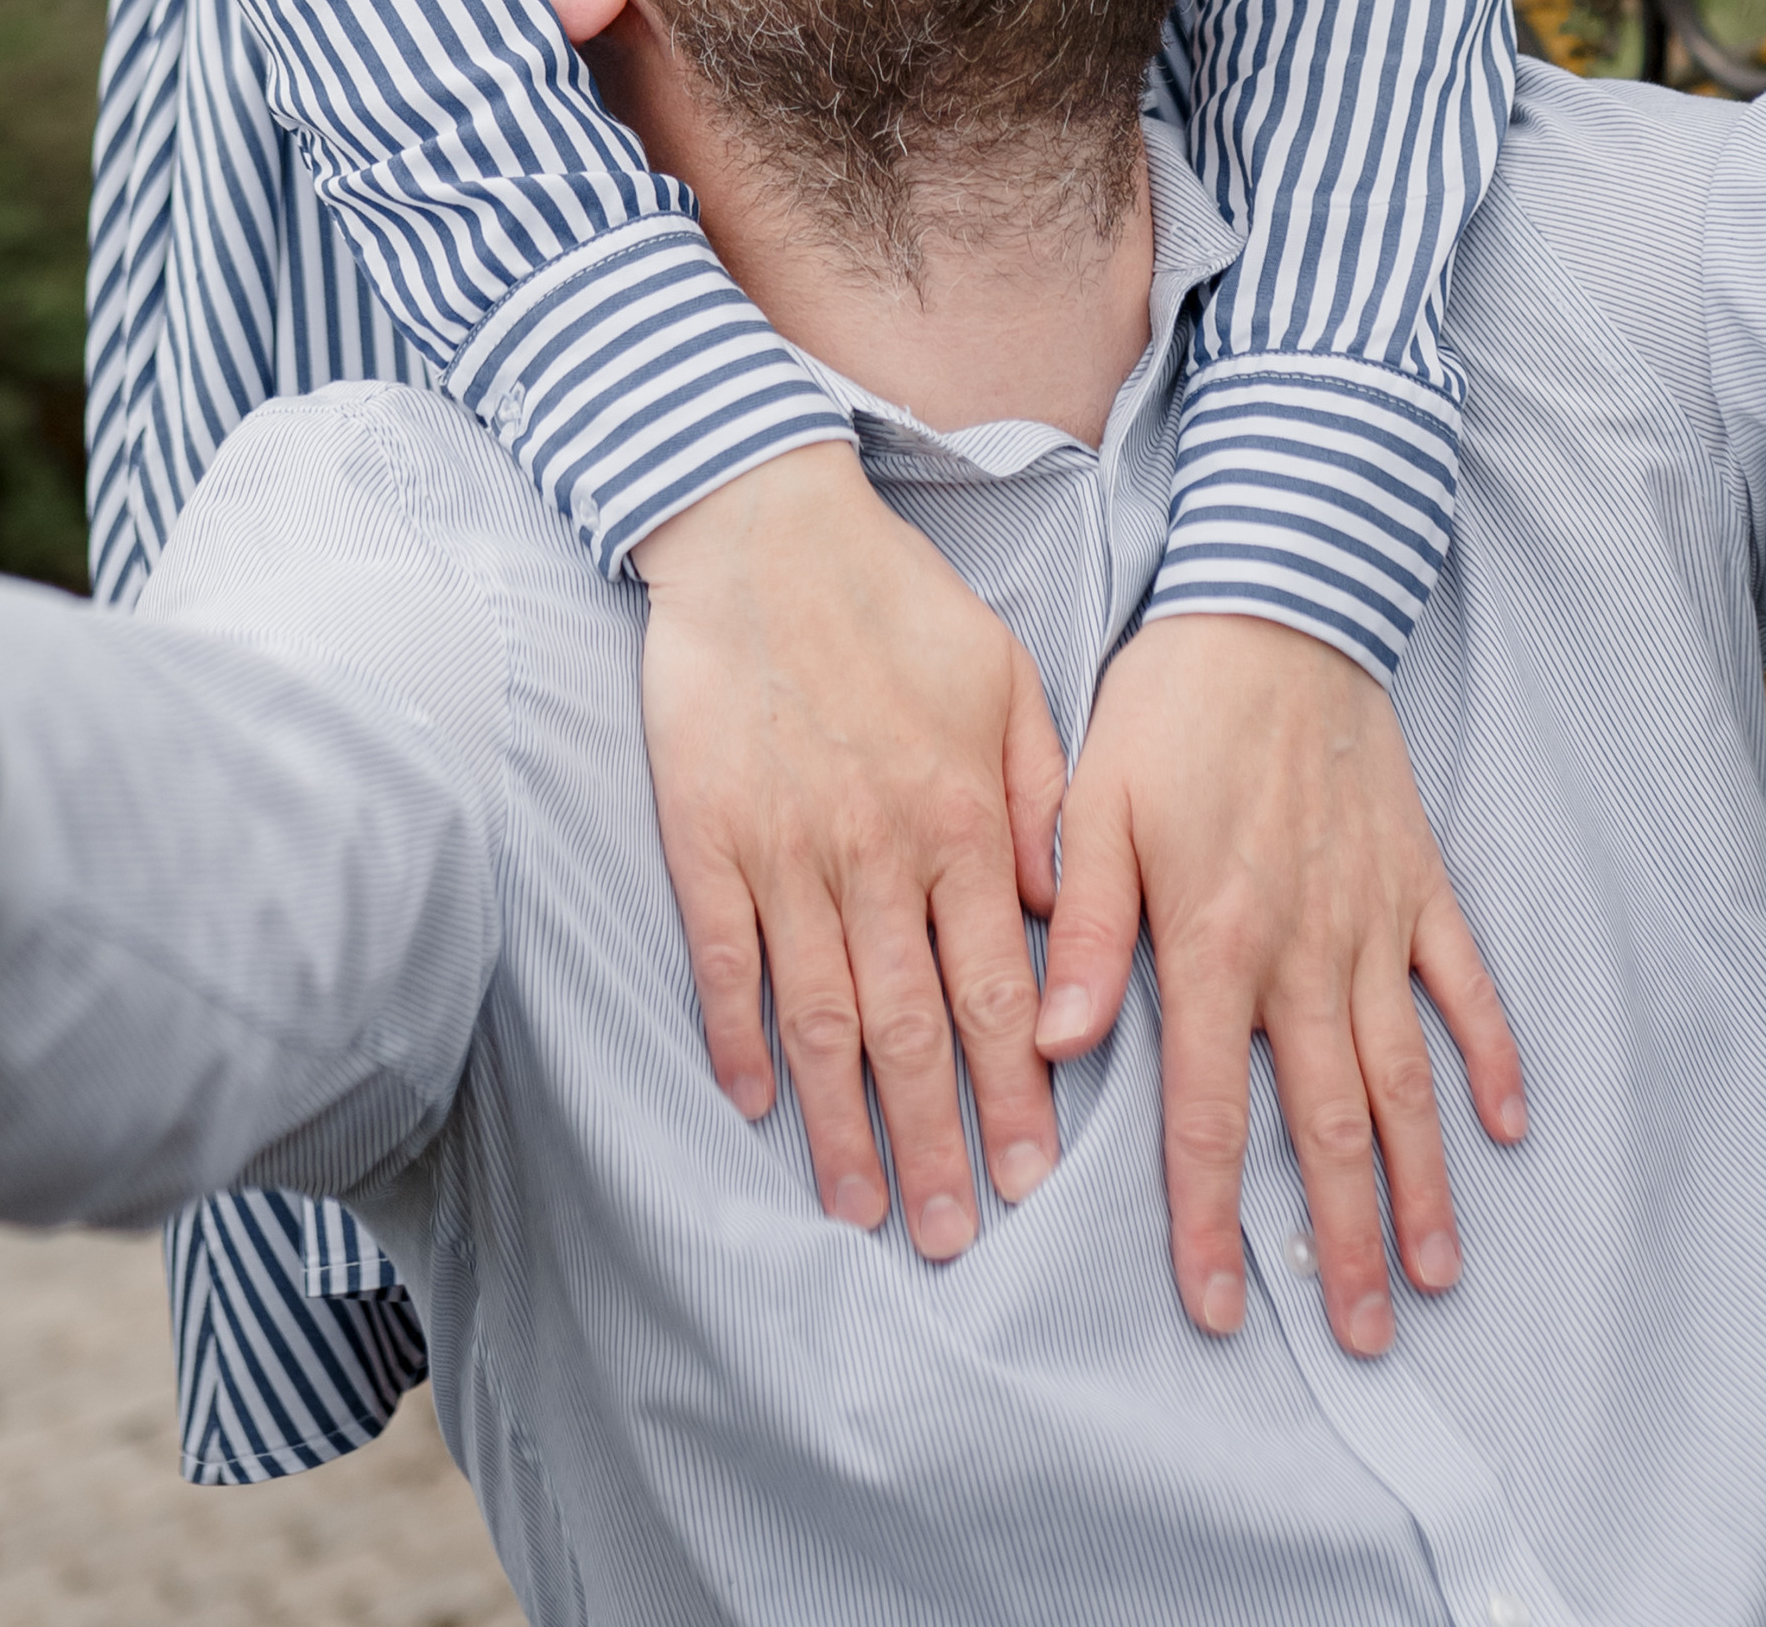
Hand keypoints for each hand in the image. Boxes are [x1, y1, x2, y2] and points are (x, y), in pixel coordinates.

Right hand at [635, 443, 1067, 1256]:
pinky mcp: (705, 836)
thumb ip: (1043, 798)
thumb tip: (1060, 913)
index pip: (999, 986)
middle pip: (913, 1026)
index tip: (1032, 1173)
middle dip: (937, 1141)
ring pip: (820, 1016)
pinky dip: (737, 1037)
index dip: (1015, 1087)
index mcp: (962, 814)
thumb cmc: (897, 602)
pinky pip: (726, 959)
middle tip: (952, 1234)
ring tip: (860, 1207)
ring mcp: (786, 849)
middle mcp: (880, 850)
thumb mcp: (1007, 679)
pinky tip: (753, 1103)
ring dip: (843, 1122)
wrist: (765, 531)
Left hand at [1037, 615, 1524, 1356]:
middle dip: (1344, 1241)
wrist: (1277, 602)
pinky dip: (1491, 1053)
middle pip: (1326, 1124)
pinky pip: (1464, 982)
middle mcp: (1302, 948)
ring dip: (1424, 1180)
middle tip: (1362, 1341)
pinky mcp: (1418, 878)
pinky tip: (1507, 1125)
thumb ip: (1085, 932)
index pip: (1205, 1113)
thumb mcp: (1094, 806)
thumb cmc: (1169, 706)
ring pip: (1403, 1075)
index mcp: (1212, 939)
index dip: (1211, 1219)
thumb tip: (1053, 1047)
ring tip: (1438, 1273)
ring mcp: (1372, 918)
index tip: (1223, 1308)